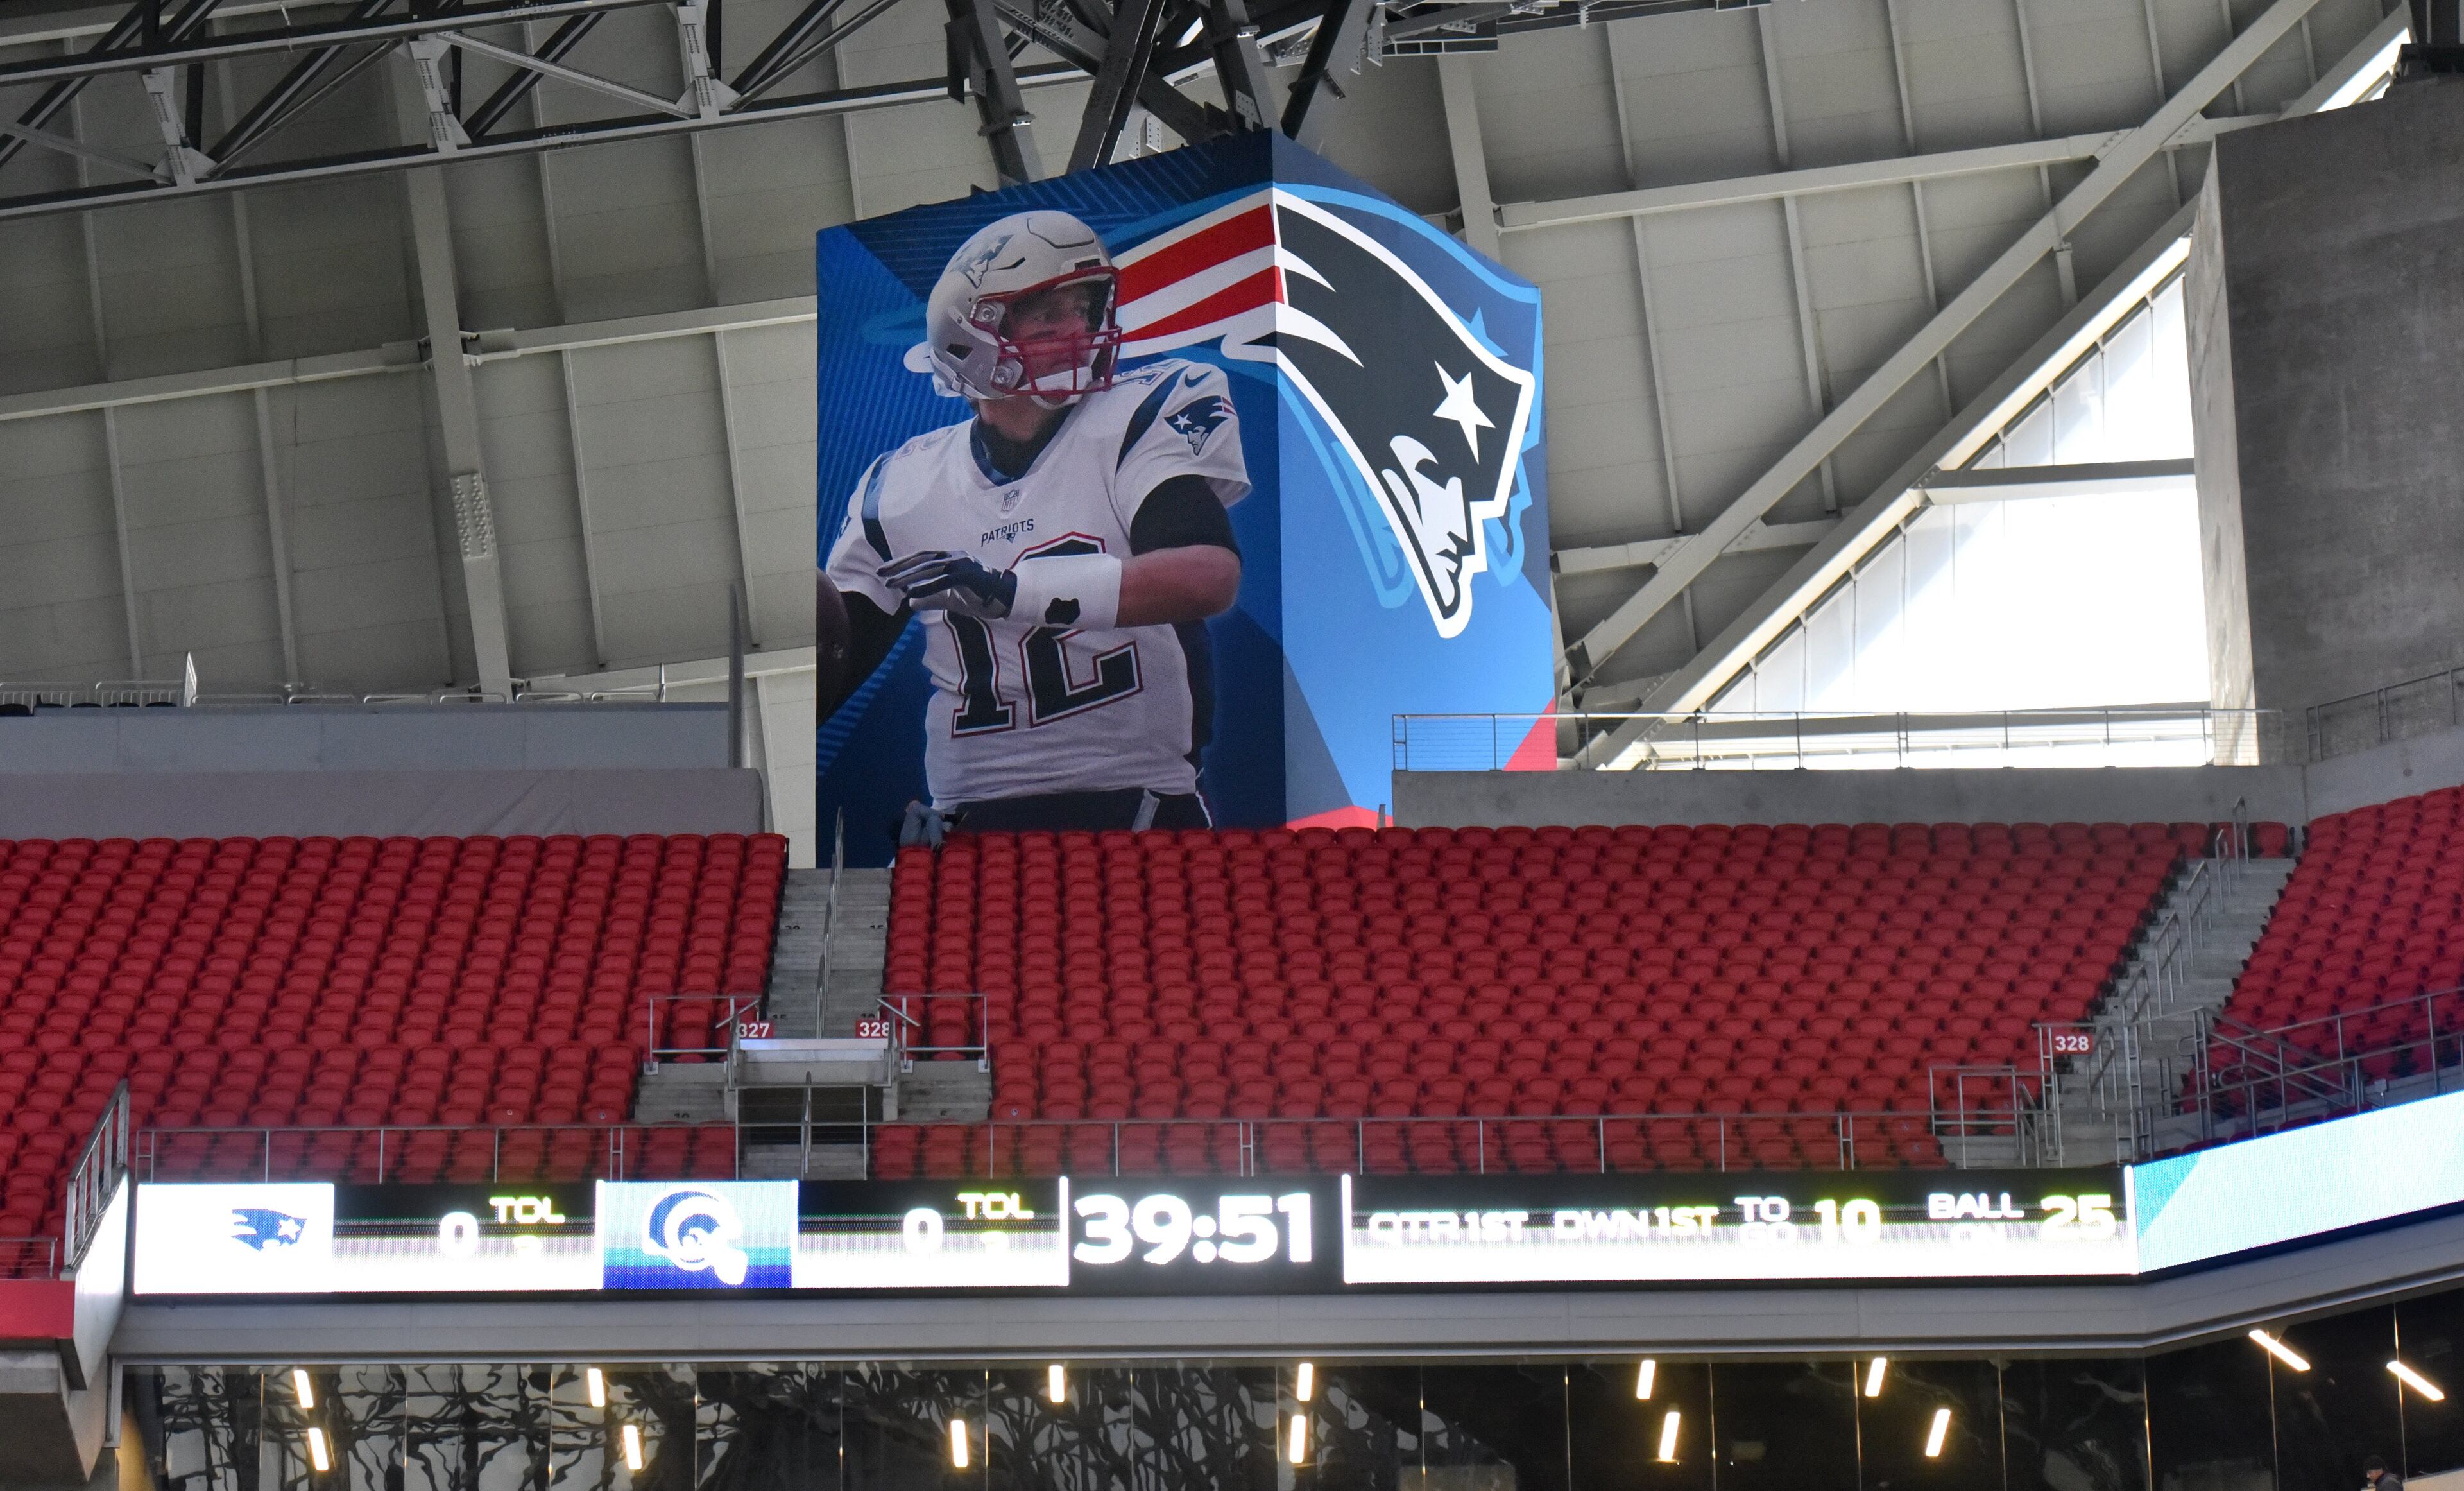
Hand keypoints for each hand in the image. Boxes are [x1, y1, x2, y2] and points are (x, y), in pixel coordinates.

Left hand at [877, 550, 1015, 619]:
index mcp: (951, 558)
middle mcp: (955, 557)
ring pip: (930, 568)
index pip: (922, 557)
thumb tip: (910, 602)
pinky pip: (943, 580)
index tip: (885, 571)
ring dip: (908, 576)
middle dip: (899, 566)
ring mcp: (962, 564)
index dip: (902, 563)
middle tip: (880, 574)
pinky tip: (911, 593)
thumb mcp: (951, 599)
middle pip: (922, 559)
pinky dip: (926, 586)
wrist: (1007, 599)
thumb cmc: (980, 598)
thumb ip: (931, 598)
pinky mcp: (968, 575)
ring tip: (892, 585)